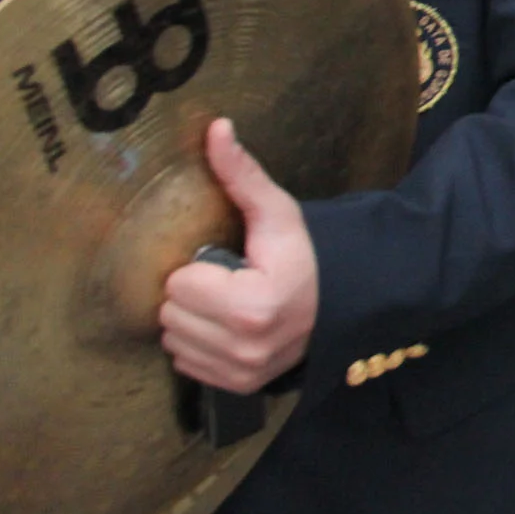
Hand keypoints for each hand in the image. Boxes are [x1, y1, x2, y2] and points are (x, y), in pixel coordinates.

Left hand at [159, 119, 318, 394]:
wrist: (344, 300)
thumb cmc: (307, 253)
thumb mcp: (277, 212)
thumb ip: (240, 174)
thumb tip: (216, 127)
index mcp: (251, 305)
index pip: (178, 285)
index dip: (198, 268)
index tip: (229, 263)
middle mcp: (244, 346)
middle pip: (171, 315)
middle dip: (191, 293)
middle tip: (226, 282)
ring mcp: (241, 372)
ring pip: (173, 341)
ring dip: (191, 321)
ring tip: (226, 304)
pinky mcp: (238, 386)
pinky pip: (186, 364)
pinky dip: (198, 344)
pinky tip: (227, 327)